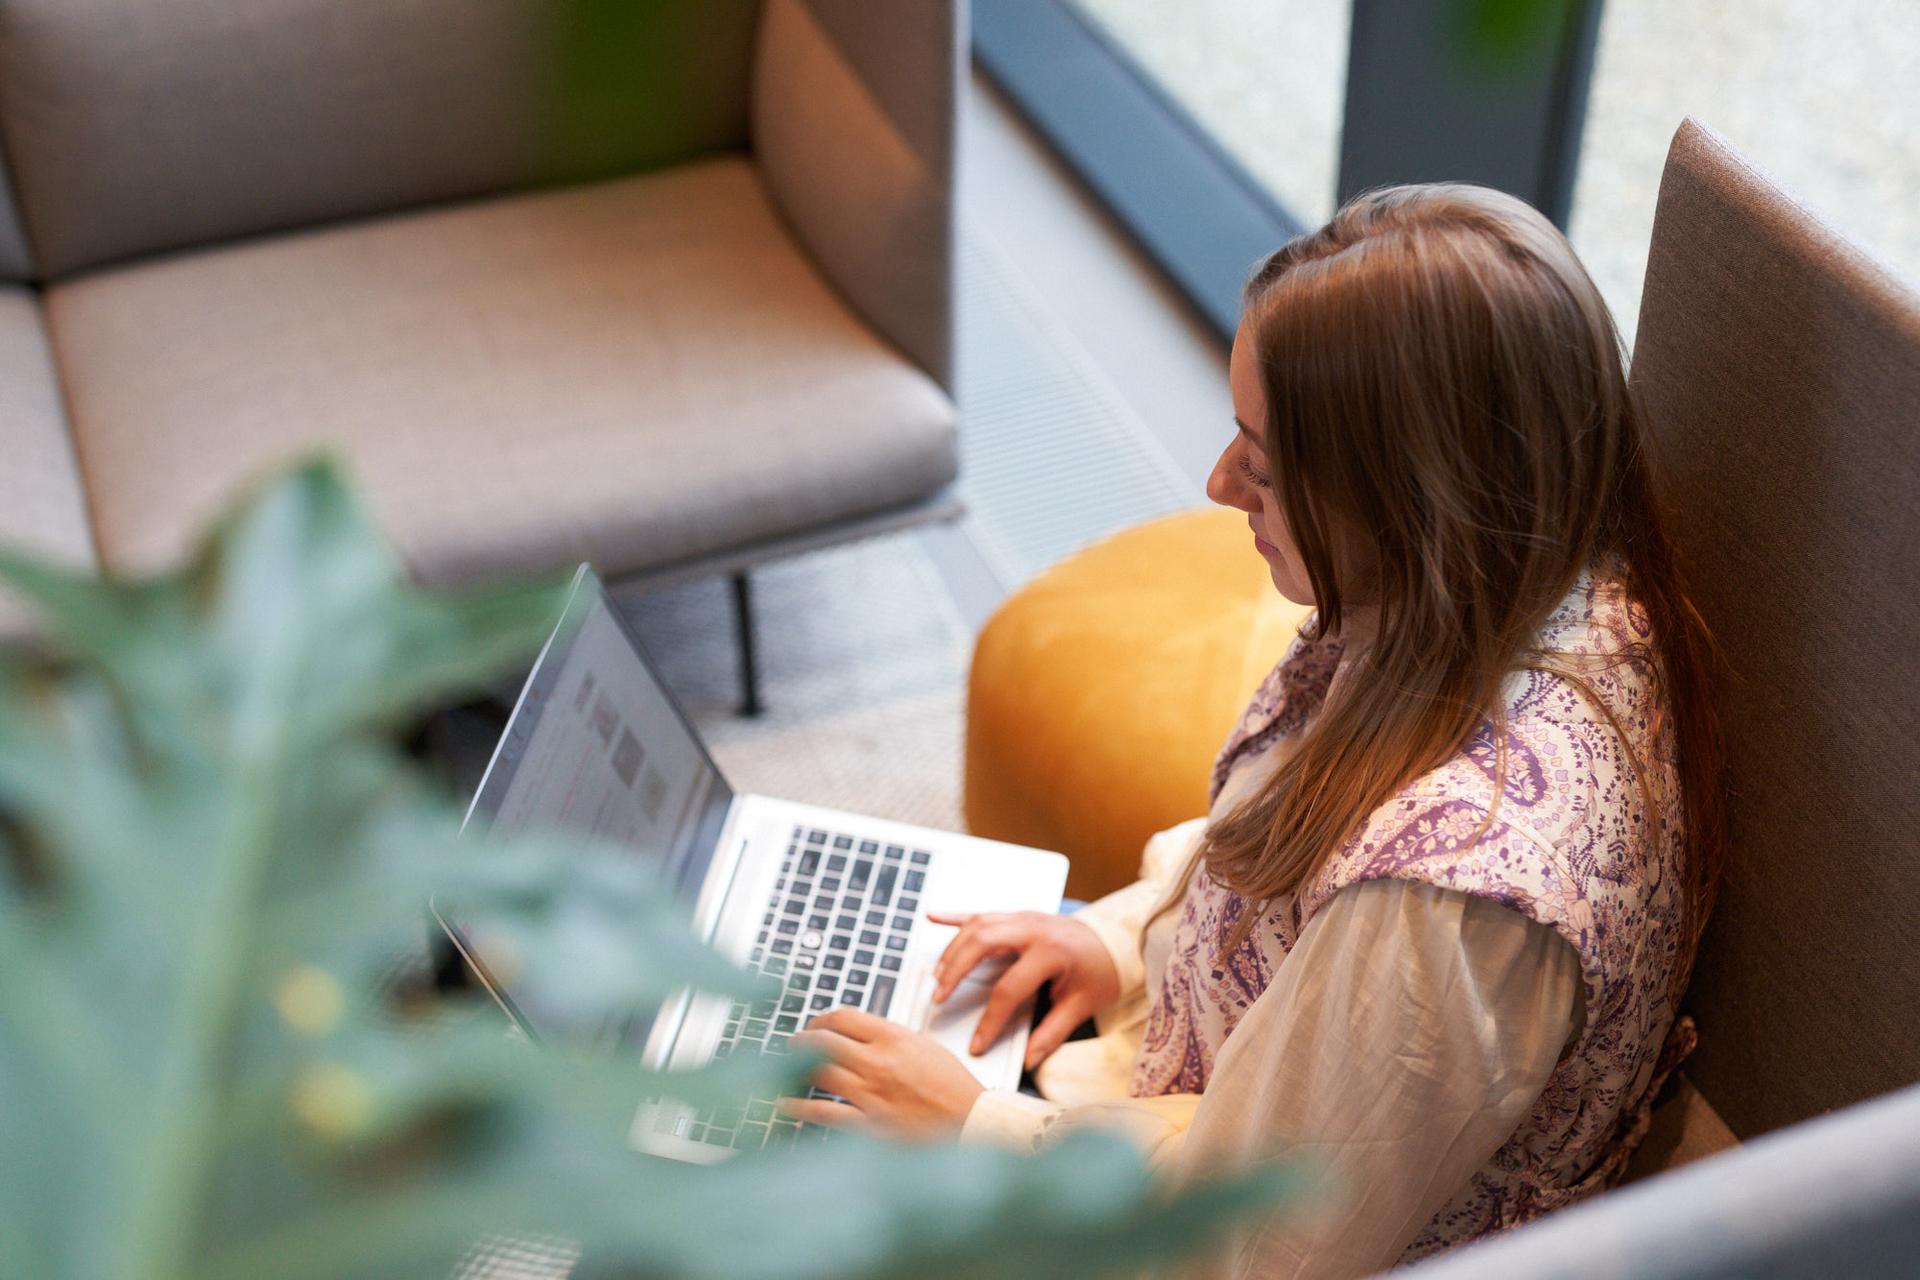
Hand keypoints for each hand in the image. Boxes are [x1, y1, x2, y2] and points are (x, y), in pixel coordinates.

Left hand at [779, 1008, 983, 1138]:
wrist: (971, 1124)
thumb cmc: (955, 1088)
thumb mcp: (925, 1047)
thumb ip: (891, 1038)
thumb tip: (862, 1035)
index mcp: (894, 1038)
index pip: (843, 1017)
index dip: (821, 1020)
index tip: (814, 1026)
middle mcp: (878, 1062)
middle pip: (822, 1042)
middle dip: (801, 1041)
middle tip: (792, 1045)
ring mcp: (870, 1094)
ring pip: (817, 1072)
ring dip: (795, 1069)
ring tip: (786, 1069)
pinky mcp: (868, 1125)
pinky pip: (823, 1112)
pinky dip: (799, 1107)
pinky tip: (787, 1104)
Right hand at [928, 910, 1120, 1070]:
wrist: (1116, 940)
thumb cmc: (1100, 971)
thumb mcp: (1083, 1005)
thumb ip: (1053, 1032)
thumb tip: (1029, 1060)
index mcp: (1051, 952)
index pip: (1009, 989)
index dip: (990, 1021)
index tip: (976, 1044)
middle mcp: (1033, 929)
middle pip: (982, 944)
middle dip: (956, 971)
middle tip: (939, 998)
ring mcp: (1024, 917)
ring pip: (977, 925)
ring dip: (953, 949)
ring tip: (937, 976)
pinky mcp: (1018, 914)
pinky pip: (982, 912)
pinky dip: (955, 915)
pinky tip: (933, 916)